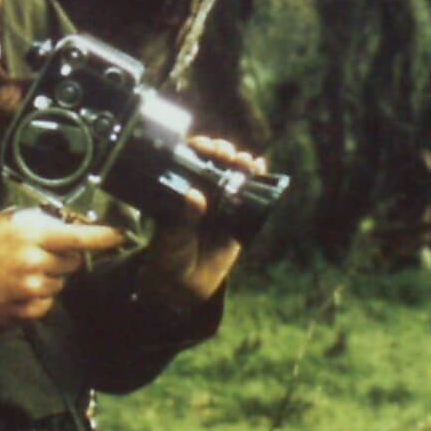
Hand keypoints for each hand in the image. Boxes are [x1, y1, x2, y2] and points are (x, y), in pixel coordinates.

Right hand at [0, 208, 124, 345]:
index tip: (120, 236)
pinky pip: (50, 300)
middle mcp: (35, 262)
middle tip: (39, 254)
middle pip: (73, 260)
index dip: (103, 237)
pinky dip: (40, 295)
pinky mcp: (31, 311)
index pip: (76, 236)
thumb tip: (56, 219)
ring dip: (50, 276)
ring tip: (20, 273)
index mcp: (28, 235)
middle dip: (63, 256)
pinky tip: (17, 290)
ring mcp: (34, 289)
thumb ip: (26, 219)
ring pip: (62, 281)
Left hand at [137, 136, 264, 310]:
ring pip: (234, 175)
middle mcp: (201, 191)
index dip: (199, 147)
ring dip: (241, 162)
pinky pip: (250, 197)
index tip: (205, 146)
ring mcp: (221, 203)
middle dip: (222, 152)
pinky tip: (260, 166)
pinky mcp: (239, 219)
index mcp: (180, 189)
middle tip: (225, 153)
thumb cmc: (169, 255)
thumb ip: (183, 218)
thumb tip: (194, 196)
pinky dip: (258, 180)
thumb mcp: (172, 237)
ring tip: (245, 159)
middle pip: (214, 162)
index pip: (189, 159)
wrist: (184, 285)